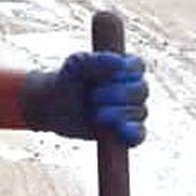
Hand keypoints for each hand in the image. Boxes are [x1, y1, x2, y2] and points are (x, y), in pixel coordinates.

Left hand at [21, 52, 148, 146]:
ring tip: (95, 114)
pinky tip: (121, 130)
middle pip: (140, 90)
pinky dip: (132, 133)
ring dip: (117, 113)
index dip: (125, 72)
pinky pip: (139, 134)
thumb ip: (94, 61)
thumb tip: (120, 63)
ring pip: (139, 112)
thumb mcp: (75, 66)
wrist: (55, 107)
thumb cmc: (68, 81)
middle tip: (93, 97)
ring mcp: (132, 111)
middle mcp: (133, 89)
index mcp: (126, 67)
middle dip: (117, 94)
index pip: (138, 67)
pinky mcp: (126, 133)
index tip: (106, 76)